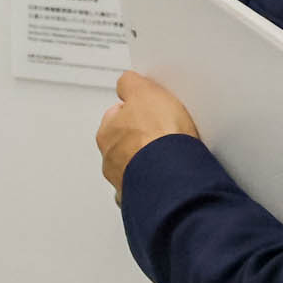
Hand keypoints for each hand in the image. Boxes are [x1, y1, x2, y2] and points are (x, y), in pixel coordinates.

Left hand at [97, 70, 198, 199]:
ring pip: (136, 169)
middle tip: (162, 133)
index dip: (135, 111)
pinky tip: (170, 178)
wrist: (175, 176)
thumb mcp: (144, 91)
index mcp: (107, 133)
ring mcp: (125, 183)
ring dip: (149, 163)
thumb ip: (130, 83)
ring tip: (170, 156)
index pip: (116, 116)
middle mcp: (111, 160)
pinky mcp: (143, 200)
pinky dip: (157, 185)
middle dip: (141, 139)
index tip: (146, 111)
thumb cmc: (158, 136)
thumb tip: (126, 82)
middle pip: (125, 144)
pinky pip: (149, 191)